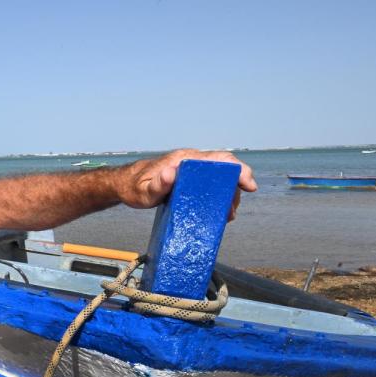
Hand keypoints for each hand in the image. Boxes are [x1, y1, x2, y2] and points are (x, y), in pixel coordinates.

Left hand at [119, 149, 257, 220]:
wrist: (126, 184)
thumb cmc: (135, 186)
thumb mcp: (144, 190)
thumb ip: (157, 184)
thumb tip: (171, 174)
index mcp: (186, 160)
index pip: (219, 159)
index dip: (238, 169)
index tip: (249, 184)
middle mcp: (192, 162)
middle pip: (223, 172)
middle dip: (234, 190)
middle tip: (230, 213)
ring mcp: (192, 171)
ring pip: (219, 180)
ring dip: (227, 197)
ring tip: (226, 216)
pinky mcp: (190, 180)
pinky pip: (210, 186)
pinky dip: (218, 198)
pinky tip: (217, 212)